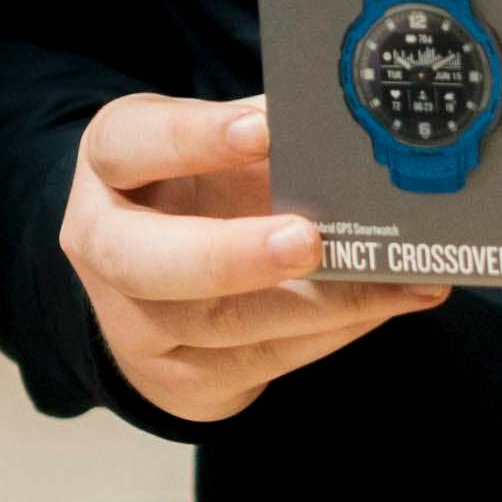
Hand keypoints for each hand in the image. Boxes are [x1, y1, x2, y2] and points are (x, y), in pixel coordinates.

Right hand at [62, 90, 440, 426]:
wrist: (154, 288)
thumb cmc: (195, 193)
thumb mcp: (210, 148)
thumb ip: (259, 131)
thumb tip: (343, 123)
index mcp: (110, 167)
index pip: (130, 145)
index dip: (194, 138)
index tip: (265, 129)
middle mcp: (107, 247)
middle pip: (146, 262)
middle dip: (232, 254)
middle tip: (309, 240)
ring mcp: (139, 324)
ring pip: (222, 325)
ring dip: (319, 304)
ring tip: (394, 275)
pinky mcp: (185, 378)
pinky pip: (265, 359)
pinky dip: (335, 330)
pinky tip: (387, 301)